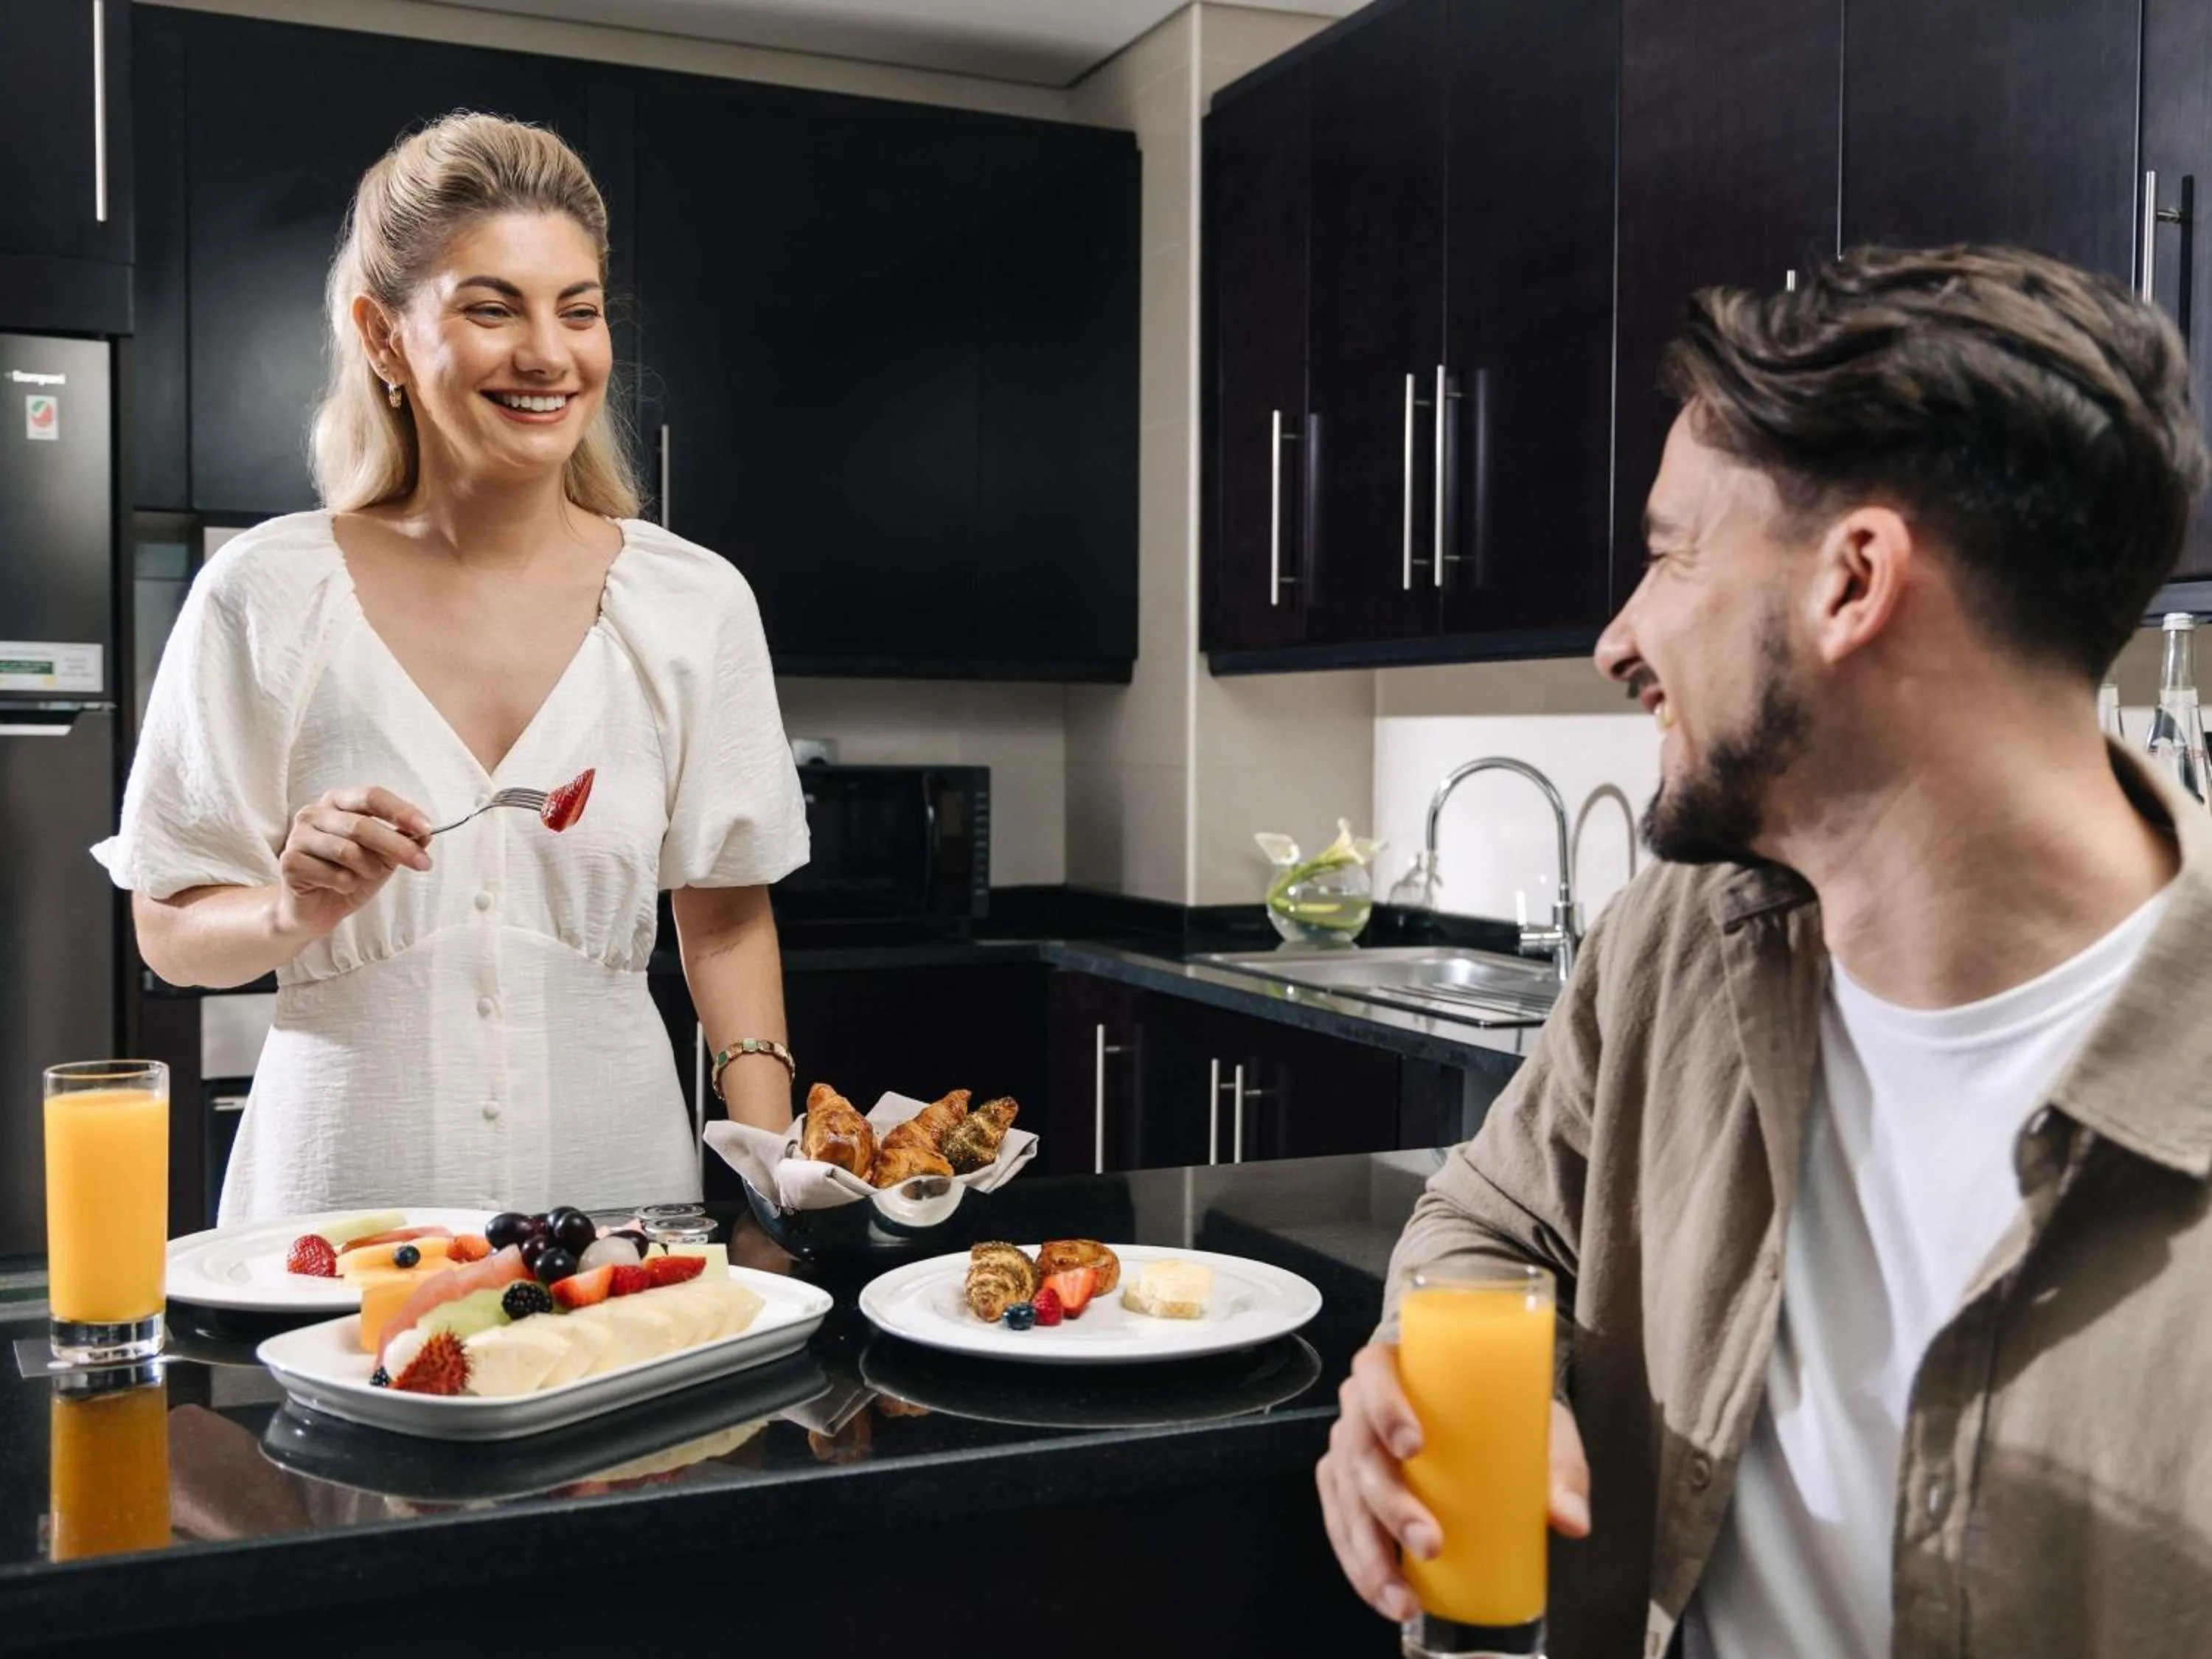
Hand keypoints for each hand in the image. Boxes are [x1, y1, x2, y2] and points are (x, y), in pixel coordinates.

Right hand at [275, 785, 431, 939]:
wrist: (315, 910)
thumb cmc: (349, 875)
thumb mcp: (384, 857)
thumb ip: (403, 841)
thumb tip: (426, 833)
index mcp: (338, 802)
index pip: (372, 796)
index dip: (401, 811)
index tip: (427, 828)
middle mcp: (314, 813)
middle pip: (362, 825)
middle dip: (397, 846)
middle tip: (423, 864)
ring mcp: (298, 837)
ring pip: (348, 851)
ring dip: (368, 869)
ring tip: (365, 877)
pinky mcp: (290, 863)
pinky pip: (333, 874)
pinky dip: (347, 884)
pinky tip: (341, 886)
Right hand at [1317, 1341, 1590, 1622]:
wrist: (1491, 1420)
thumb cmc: (1507, 1412)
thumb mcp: (1539, 1424)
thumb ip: (1560, 1468)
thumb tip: (1570, 1521)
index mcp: (1397, 1367)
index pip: (1374, 1372)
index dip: (1385, 1407)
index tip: (1414, 1447)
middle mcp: (1361, 1405)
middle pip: (1359, 1448)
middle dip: (1389, 1503)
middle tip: (1430, 1543)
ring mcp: (1348, 1447)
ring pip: (1345, 1497)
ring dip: (1370, 1552)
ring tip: (1404, 1598)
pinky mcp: (1344, 1486)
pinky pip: (1340, 1524)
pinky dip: (1359, 1564)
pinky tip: (1386, 1596)